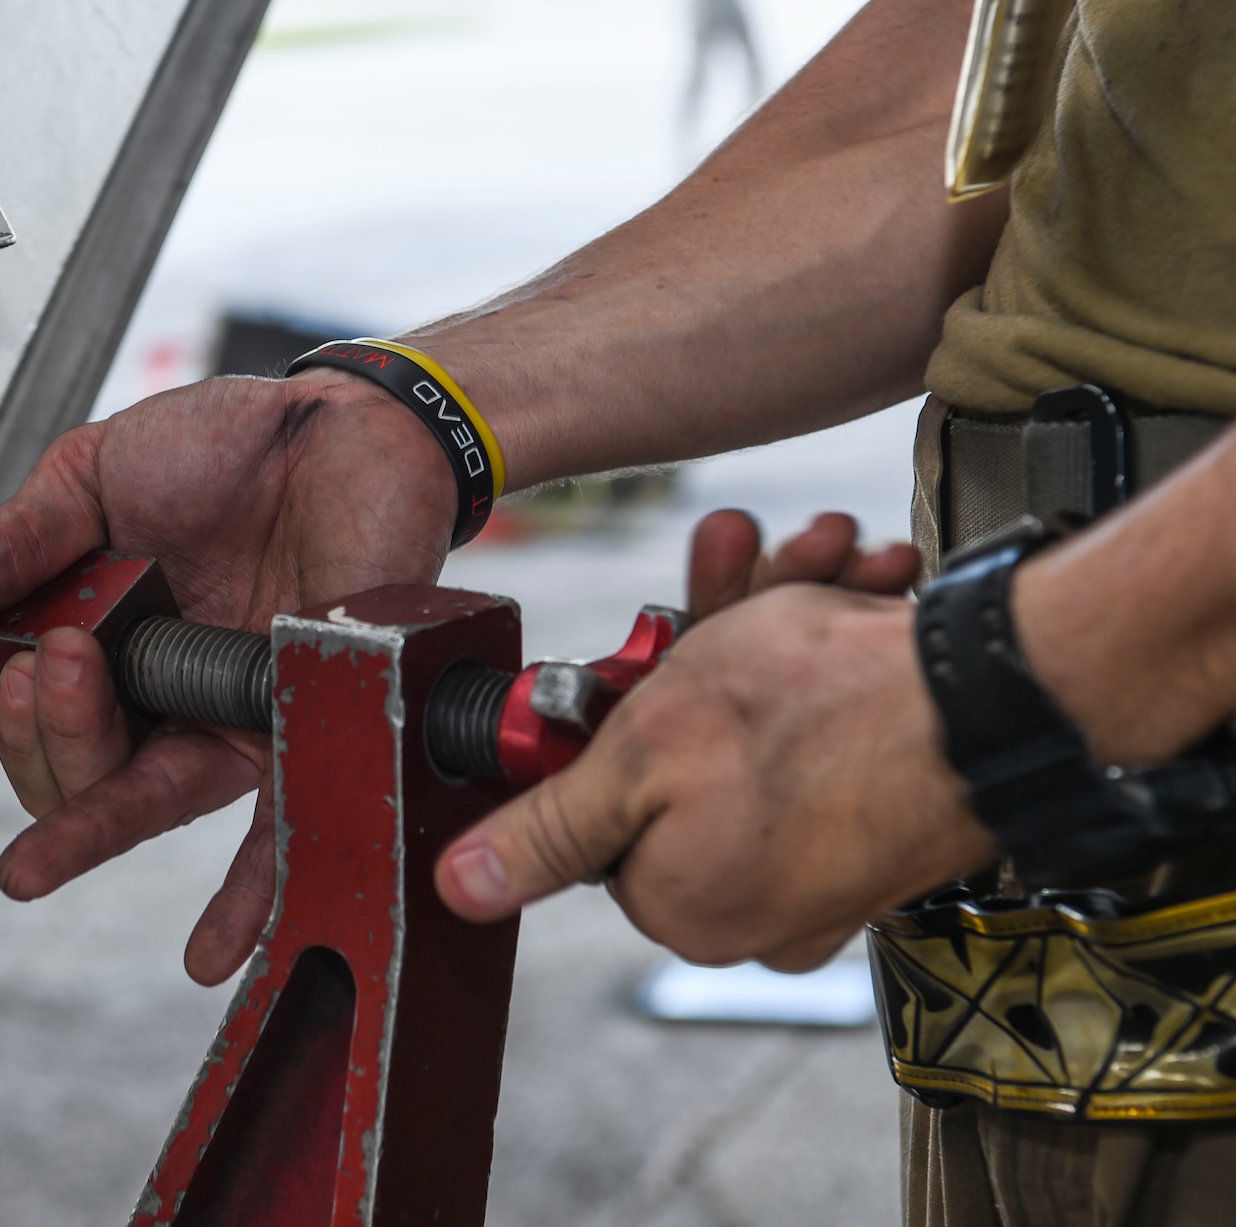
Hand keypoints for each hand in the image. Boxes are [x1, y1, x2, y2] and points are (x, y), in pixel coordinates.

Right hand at [0, 373, 453, 984]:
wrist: (348, 422)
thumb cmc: (235, 445)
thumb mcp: (94, 477)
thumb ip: (18, 540)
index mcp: (110, 641)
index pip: (39, 722)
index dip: (13, 715)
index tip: (13, 659)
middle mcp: (169, 694)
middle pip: (84, 775)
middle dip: (46, 741)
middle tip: (52, 660)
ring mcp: (237, 717)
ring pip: (151, 802)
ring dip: (90, 827)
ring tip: (44, 849)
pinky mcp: (309, 728)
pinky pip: (279, 830)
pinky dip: (245, 899)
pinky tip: (211, 949)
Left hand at [434, 533, 993, 971]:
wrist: (1006, 690)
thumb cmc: (822, 715)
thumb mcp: (639, 756)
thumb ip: (546, 829)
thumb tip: (461, 888)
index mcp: (681, 906)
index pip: (605, 811)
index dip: (619, 716)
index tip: (651, 649)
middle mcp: (756, 909)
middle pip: (685, 758)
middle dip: (709, 644)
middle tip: (738, 567)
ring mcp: (828, 870)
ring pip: (759, 728)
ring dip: (778, 623)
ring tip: (825, 556)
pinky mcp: (884, 826)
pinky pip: (828, 737)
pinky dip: (835, 657)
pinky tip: (860, 587)